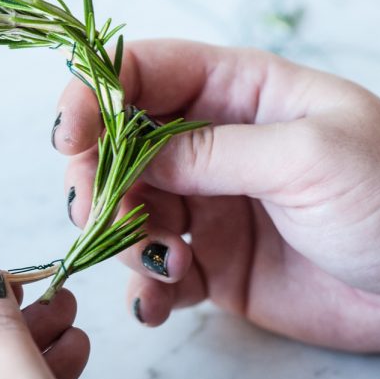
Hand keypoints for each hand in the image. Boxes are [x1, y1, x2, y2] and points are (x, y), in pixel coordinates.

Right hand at [54, 40, 379, 350]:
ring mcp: (212, 209)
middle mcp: (217, 148)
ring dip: (124, 242)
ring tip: (162, 265)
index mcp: (242, 94)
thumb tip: (132, 154)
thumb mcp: (310, 156)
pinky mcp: (215, 267)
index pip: (146, 74)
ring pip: (130, 215)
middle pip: (120, 149)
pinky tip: (157, 304)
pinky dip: (145, 290)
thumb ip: (214, 151)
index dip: (95, 95)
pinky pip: (157, 274)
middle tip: (99, 213)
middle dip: (98, 179)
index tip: (69, 136)